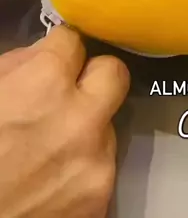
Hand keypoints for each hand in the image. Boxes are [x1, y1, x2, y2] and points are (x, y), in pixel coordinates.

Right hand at [0, 25, 129, 217]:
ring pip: (107, 127)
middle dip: (94, 77)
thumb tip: (44, 54)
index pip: (73, 40)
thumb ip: (18, 67)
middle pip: (114, 73)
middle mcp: (82, 119)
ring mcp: (97, 163)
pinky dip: (81, 170)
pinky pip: (100, 168)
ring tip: (51, 152)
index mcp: (46, 84)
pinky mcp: (102, 201)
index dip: (58, 51)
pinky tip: (53, 182)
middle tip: (72, 93)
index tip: (51, 62)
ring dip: (85, 132)